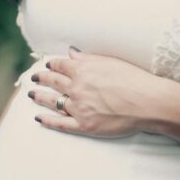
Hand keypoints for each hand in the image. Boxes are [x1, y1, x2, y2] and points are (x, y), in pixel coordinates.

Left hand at [29, 46, 158, 137]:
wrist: (148, 103)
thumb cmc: (134, 79)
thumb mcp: (110, 62)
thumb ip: (87, 59)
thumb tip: (70, 53)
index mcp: (82, 71)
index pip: (61, 66)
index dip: (52, 65)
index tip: (48, 65)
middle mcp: (77, 88)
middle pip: (53, 82)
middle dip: (42, 79)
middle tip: (34, 78)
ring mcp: (79, 108)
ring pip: (53, 101)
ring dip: (40, 97)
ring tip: (32, 94)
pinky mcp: (84, 126)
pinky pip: (60, 123)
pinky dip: (47, 120)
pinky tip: (38, 117)